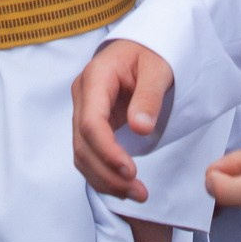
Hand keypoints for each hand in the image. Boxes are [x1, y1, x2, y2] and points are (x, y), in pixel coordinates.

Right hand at [72, 38, 174, 200]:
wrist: (142, 47)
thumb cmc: (151, 52)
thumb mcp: (158, 67)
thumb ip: (149, 96)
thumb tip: (140, 127)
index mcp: (95, 78)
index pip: (90, 123)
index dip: (107, 151)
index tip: (131, 171)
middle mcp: (83, 96)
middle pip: (83, 144)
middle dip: (108, 173)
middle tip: (140, 192)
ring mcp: (84, 111)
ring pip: (82, 155)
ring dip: (106, 179)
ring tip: (137, 194)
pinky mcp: (91, 124)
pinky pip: (89, 154)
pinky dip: (104, 174)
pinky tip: (124, 186)